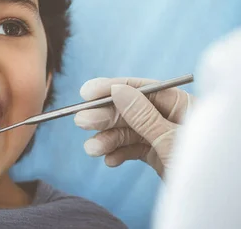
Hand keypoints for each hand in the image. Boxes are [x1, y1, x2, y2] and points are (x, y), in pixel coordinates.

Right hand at [74, 77, 193, 177]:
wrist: (214, 207)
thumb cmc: (203, 171)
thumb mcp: (170, 140)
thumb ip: (143, 115)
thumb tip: (118, 90)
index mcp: (182, 105)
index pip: (142, 89)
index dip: (112, 88)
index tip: (87, 92)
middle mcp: (170, 117)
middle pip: (129, 109)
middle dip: (105, 118)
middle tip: (82, 122)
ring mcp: (162, 136)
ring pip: (127, 131)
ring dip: (107, 139)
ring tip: (93, 150)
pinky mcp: (156, 154)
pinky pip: (131, 148)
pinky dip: (118, 153)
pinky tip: (109, 161)